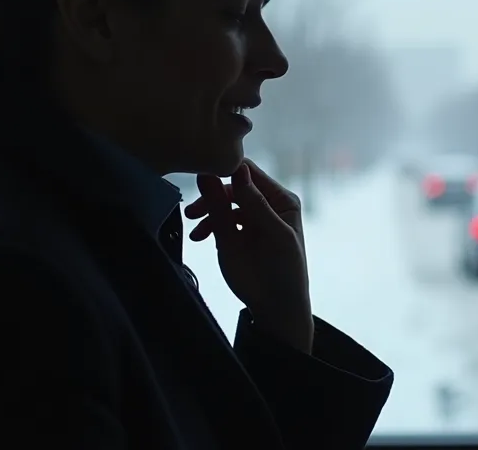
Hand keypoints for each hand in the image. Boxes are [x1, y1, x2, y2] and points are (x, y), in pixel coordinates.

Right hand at [183, 159, 312, 352]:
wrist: (275, 307)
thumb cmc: (285, 271)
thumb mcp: (273, 234)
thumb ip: (252, 203)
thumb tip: (234, 169)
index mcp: (280, 199)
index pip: (250, 173)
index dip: (227, 170)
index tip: (204, 172)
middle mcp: (263, 205)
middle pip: (231, 186)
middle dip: (212, 193)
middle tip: (194, 206)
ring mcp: (247, 219)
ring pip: (219, 202)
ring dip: (205, 208)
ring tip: (193, 222)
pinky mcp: (233, 235)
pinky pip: (215, 220)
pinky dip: (205, 225)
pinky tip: (199, 236)